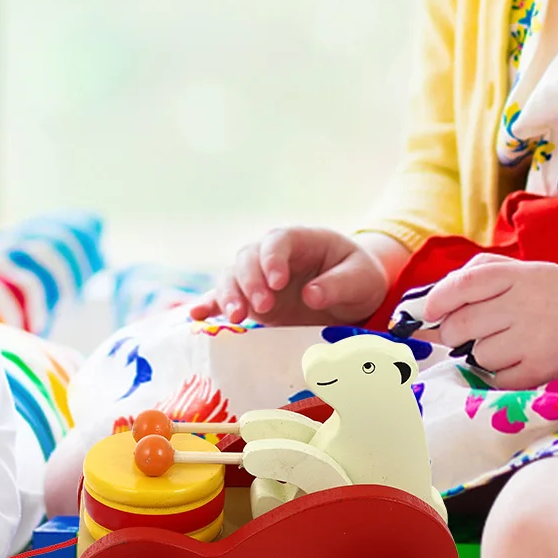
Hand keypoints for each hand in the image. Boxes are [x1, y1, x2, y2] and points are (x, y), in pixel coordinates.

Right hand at [188, 228, 388, 325]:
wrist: (353, 296)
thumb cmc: (359, 278)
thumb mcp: (361, 279)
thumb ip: (339, 284)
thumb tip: (311, 296)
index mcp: (300, 240)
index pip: (277, 240)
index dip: (272, 258)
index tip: (278, 282)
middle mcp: (272, 256)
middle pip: (248, 257)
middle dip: (250, 280)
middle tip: (262, 306)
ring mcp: (258, 279)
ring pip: (231, 276)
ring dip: (229, 295)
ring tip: (237, 317)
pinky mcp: (252, 302)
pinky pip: (223, 299)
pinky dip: (209, 306)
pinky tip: (196, 317)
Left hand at [422, 255, 557, 389]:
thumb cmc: (557, 292)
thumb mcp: (525, 268)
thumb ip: (481, 272)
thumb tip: (436, 296)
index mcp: (518, 275)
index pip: (463, 285)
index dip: (438, 299)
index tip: (429, 311)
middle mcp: (524, 306)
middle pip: (462, 324)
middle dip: (451, 332)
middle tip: (459, 332)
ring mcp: (533, 340)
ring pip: (478, 354)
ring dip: (478, 352)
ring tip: (499, 342)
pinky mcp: (541, 370)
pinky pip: (497, 378)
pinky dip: (496, 373)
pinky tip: (512, 360)